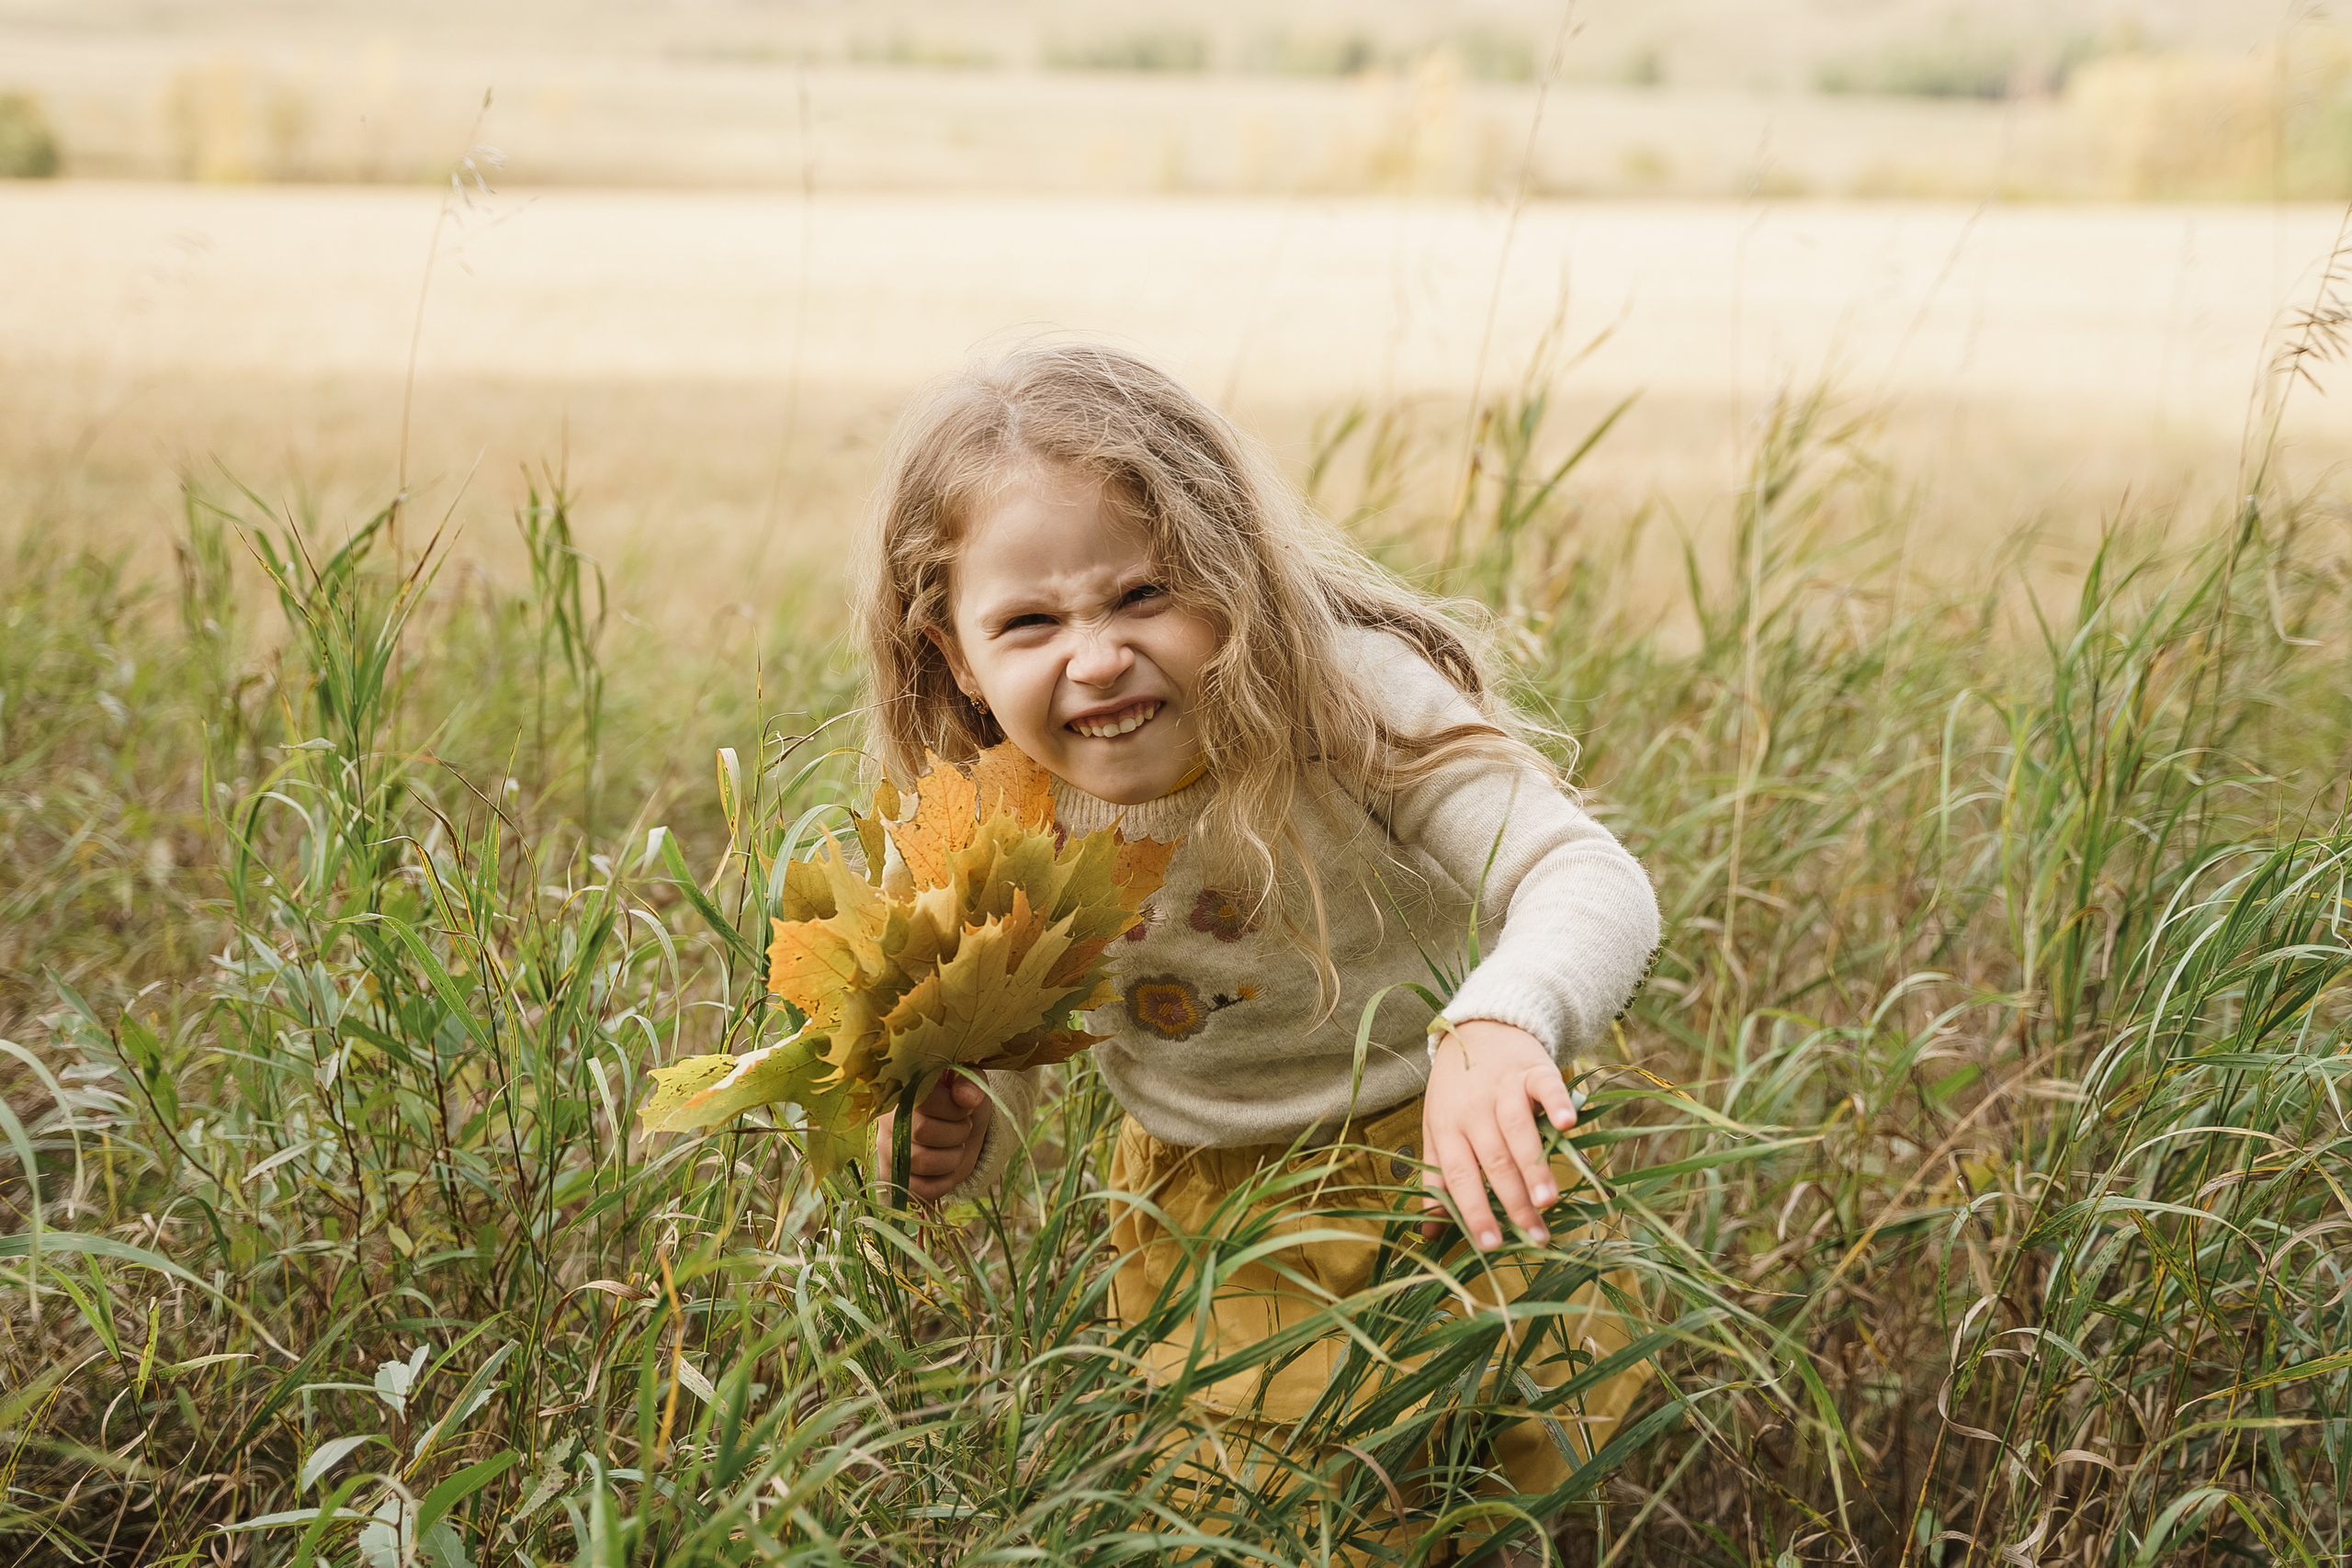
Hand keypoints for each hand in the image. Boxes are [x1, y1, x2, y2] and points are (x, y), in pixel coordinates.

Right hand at [876, 1070, 993, 1203]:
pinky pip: (918, 1188)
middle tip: (963, 1128)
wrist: (957, 1132)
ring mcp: (886, 1149)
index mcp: (905, 1089)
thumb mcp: (970, 1086)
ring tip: (955, 1147)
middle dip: (957, 1133)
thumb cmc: (960, 1105)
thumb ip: (970, 1083)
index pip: (926, 1099)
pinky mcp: (890, 1176)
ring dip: (952, 1157)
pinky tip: (947, 1169)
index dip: (954, 1108)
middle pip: (923, 1131)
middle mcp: (887, 1118)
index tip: (966, 1109)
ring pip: (921, 1161)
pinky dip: (943, 1183)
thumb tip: (967, 1097)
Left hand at [1420, 1020, 1576, 1250]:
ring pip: (1518, 1130)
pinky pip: (1546, 1087)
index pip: (1459, 1176)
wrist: (1478, 1028)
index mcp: (1447, 1128)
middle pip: (1493, 1160)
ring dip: (1534, 1166)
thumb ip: (1436, 1180)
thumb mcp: (1437, 1130)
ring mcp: (1503, 1087)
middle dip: (1513, 1201)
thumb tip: (1430, 1234)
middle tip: (1535, 1237)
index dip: (1474, 1210)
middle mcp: (1473, 1109)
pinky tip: (1569, 1125)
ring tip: (1549, 1201)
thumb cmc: (1457, 1091)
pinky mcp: (1532, 1069)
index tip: (1490, 1244)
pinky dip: (1558, 1104)